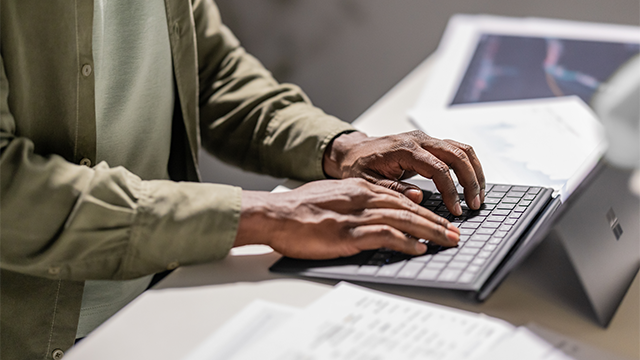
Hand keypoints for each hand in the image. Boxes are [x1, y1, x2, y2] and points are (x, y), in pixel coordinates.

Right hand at [234, 178, 459, 258]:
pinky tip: (418, 248)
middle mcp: (362, 198)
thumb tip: (379, 207)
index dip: (424, 210)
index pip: (400, 198)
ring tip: (447, 241)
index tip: (439, 221)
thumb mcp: (332, 195)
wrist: (275, 213)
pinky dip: (405, 242)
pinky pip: (384, 235)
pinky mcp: (347, 233)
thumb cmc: (298, 208)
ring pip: (403, 219)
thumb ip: (358, 198)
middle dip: (435, 221)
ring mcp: (355, 215)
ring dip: (429, 231)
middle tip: (454, 233)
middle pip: (408, 207)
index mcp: (359, 189)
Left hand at [323, 131, 485, 215]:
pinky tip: (471, 184)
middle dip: (470, 181)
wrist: (353, 151)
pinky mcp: (430, 144)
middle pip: (457, 155)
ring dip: (474, 172)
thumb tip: (418, 197)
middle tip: (474, 205)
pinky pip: (457, 150)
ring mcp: (427, 140)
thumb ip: (392, 189)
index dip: (450, 191)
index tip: (455, 210)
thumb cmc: (358, 166)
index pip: (439, 169)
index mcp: (405, 149)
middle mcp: (420, 140)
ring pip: (462, 149)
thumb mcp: (368, 182)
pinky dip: (469, 166)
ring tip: (478, 196)